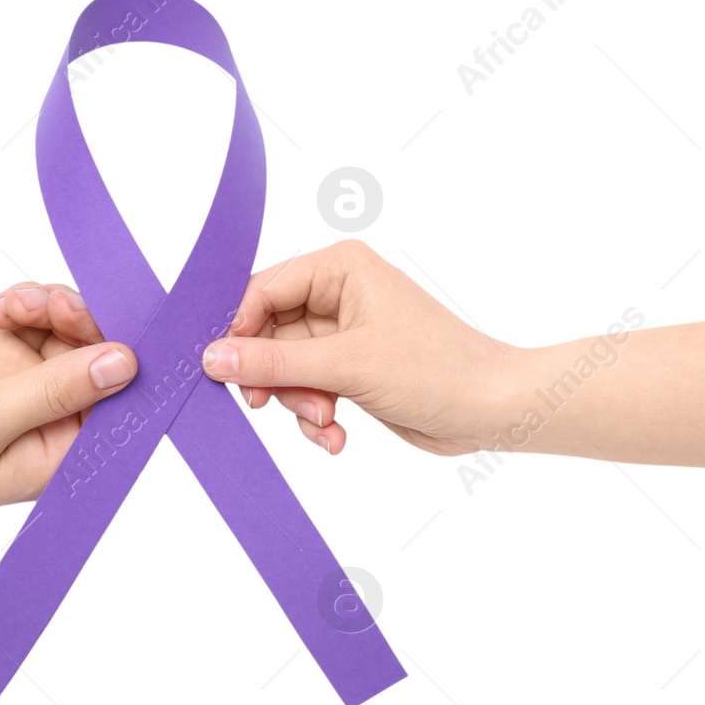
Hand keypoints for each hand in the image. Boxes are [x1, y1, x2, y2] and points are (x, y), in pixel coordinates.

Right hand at [0, 294, 135, 515]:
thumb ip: (52, 390)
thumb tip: (123, 364)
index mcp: (58, 457)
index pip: (120, 409)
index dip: (132, 364)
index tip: (138, 323)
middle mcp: (49, 422)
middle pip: (100, 360)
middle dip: (87, 324)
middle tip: (55, 305)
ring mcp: (23, 385)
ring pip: (70, 331)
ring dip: (53, 307)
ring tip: (13, 306)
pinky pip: (36, 318)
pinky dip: (26, 304)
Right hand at [198, 240, 516, 455]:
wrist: (492, 410)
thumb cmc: (438, 370)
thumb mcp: (346, 366)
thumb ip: (274, 363)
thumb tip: (212, 357)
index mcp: (340, 268)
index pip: (262, 290)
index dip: (239, 332)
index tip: (225, 371)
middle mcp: (339, 294)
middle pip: (268, 334)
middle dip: (276, 378)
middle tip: (272, 405)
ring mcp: (345, 334)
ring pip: (286, 369)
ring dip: (299, 403)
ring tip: (327, 421)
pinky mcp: (352, 369)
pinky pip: (309, 390)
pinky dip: (316, 416)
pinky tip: (337, 436)